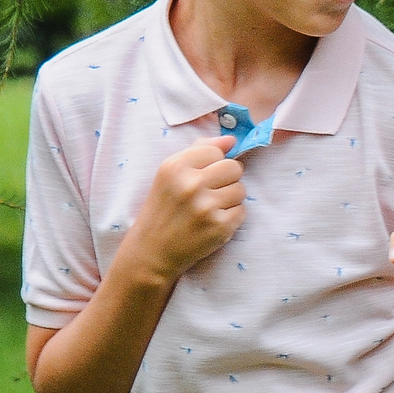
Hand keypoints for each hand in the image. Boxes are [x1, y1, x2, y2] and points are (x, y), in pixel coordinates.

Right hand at [124, 138, 245, 279]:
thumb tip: (231, 139)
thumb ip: (199, 151)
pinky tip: (212, 222)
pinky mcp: (219, 228)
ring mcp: (206, 207)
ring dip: (230, 199)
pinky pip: (242, 211)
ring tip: (210, 209)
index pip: (216, 151)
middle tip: (210, 193)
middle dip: (226, 179)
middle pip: (234, 167)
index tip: (201, 177)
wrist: (151, 252)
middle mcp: (190, 184)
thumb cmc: (162, 209)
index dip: (213, 164)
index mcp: (175, 166)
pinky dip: (231, 217)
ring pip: (241, 189)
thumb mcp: (169, 174)